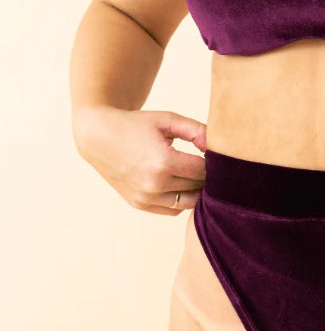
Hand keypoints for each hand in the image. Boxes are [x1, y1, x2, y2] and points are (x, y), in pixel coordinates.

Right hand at [74, 106, 206, 214]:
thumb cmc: (136, 124)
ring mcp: (145, 197)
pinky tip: (182, 184)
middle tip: (210, 164)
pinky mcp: (139, 204)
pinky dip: (182, 200)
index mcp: (163, 162)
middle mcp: (154, 184)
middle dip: (207, 177)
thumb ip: (197, 130)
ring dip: (197, 191)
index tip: (215, 154)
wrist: (99, 136)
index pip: (204, 171)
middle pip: (197, 187)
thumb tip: (218, 146)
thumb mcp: (167, 120)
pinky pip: (172, 210)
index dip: (214, 163)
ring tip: (197, 174)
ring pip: (188, 203)